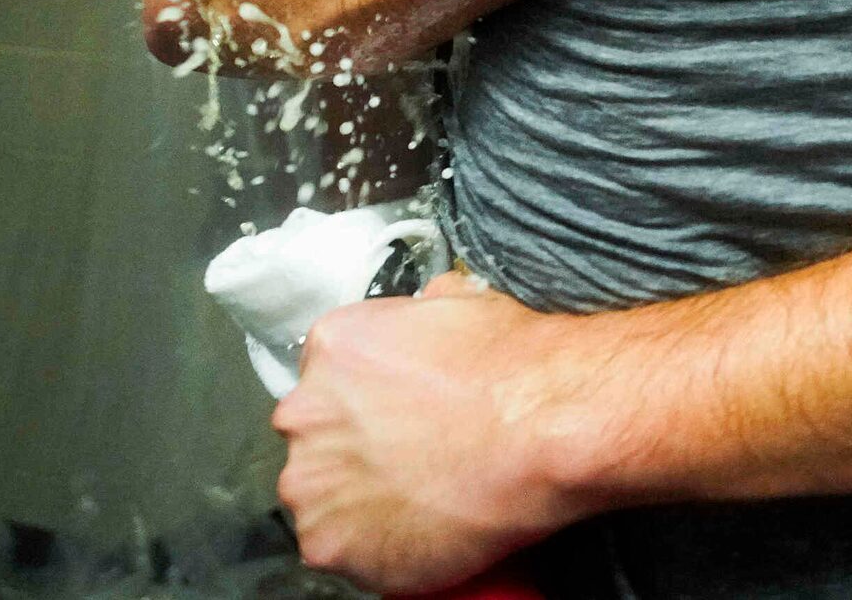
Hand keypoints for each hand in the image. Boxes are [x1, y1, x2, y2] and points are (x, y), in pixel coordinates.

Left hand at [273, 274, 579, 591]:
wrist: (546, 430)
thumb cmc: (516, 367)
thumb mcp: (468, 301)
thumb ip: (425, 310)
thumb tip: (434, 306)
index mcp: (333, 346)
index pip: (332, 373)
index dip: (370, 394)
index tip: (400, 410)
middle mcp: (304, 413)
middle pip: (319, 436)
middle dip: (360, 447)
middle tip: (417, 455)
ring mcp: (311, 485)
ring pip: (324, 498)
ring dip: (362, 500)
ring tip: (425, 497)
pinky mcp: (330, 545)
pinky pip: (344, 549)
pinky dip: (377, 547)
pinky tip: (424, 529)